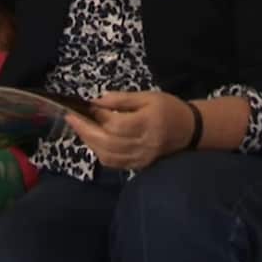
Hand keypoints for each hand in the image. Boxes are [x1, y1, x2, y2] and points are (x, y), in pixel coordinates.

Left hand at [63, 91, 193, 169]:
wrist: (189, 129)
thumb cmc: (168, 108)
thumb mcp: (147, 96)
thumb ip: (121, 100)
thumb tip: (96, 102)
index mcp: (147, 123)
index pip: (116, 125)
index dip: (99, 117)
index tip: (88, 107)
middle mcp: (144, 143)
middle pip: (107, 142)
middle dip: (86, 131)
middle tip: (72, 119)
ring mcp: (141, 157)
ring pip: (108, 156)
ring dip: (90, 143)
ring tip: (81, 129)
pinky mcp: (140, 164)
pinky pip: (114, 163)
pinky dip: (100, 153)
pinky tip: (95, 142)